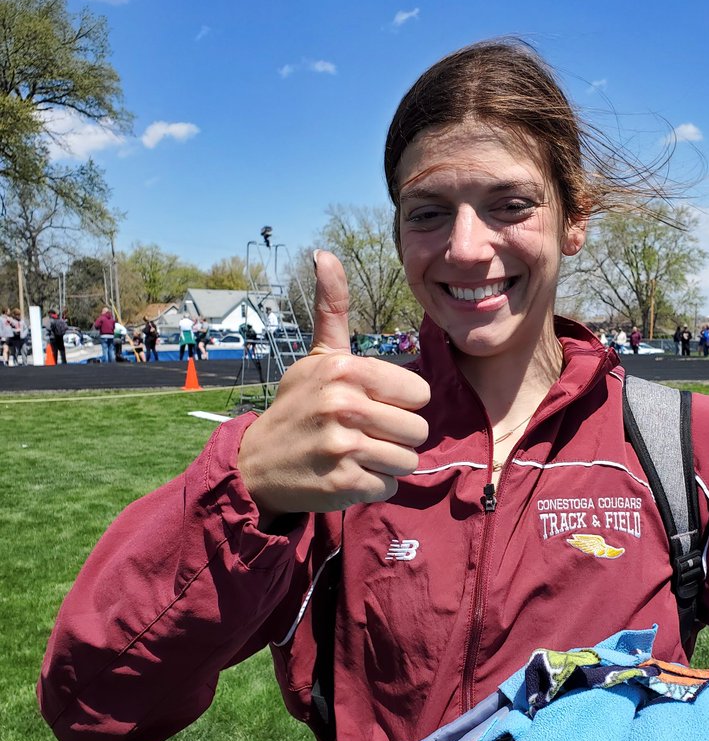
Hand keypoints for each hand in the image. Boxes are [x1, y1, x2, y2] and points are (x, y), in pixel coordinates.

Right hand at [237, 250, 429, 519]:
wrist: (256, 463)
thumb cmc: (298, 406)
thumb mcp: (316, 357)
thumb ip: (333, 310)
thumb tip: (325, 253)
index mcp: (344, 369)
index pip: (419, 393)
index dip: (400, 403)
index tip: (372, 405)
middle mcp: (344, 405)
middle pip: (418, 430)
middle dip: (396, 436)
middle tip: (364, 434)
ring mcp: (343, 447)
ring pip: (407, 461)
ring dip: (387, 462)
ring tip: (357, 454)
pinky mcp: (342, 483)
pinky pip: (388, 486)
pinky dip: (372, 484)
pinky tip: (346, 473)